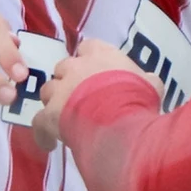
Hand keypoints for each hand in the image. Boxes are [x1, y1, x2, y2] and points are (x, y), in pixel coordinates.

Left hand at [33, 38, 155, 150]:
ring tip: (64, 116)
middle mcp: (76, 67)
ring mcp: (60, 90)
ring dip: (54, 101)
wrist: (119, 121)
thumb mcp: (151, 84)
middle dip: (69, 80)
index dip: (90, 59)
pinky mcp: (49, 115)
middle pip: (63, 68)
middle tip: (80, 96)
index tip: (96, 71)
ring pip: (47, 91)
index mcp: (101, 55)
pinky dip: (43, 133)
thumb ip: (145, 79)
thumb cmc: (138, 97)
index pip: (88, 47)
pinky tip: (50, 143)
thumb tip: (147, 81)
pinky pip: (39, 122)